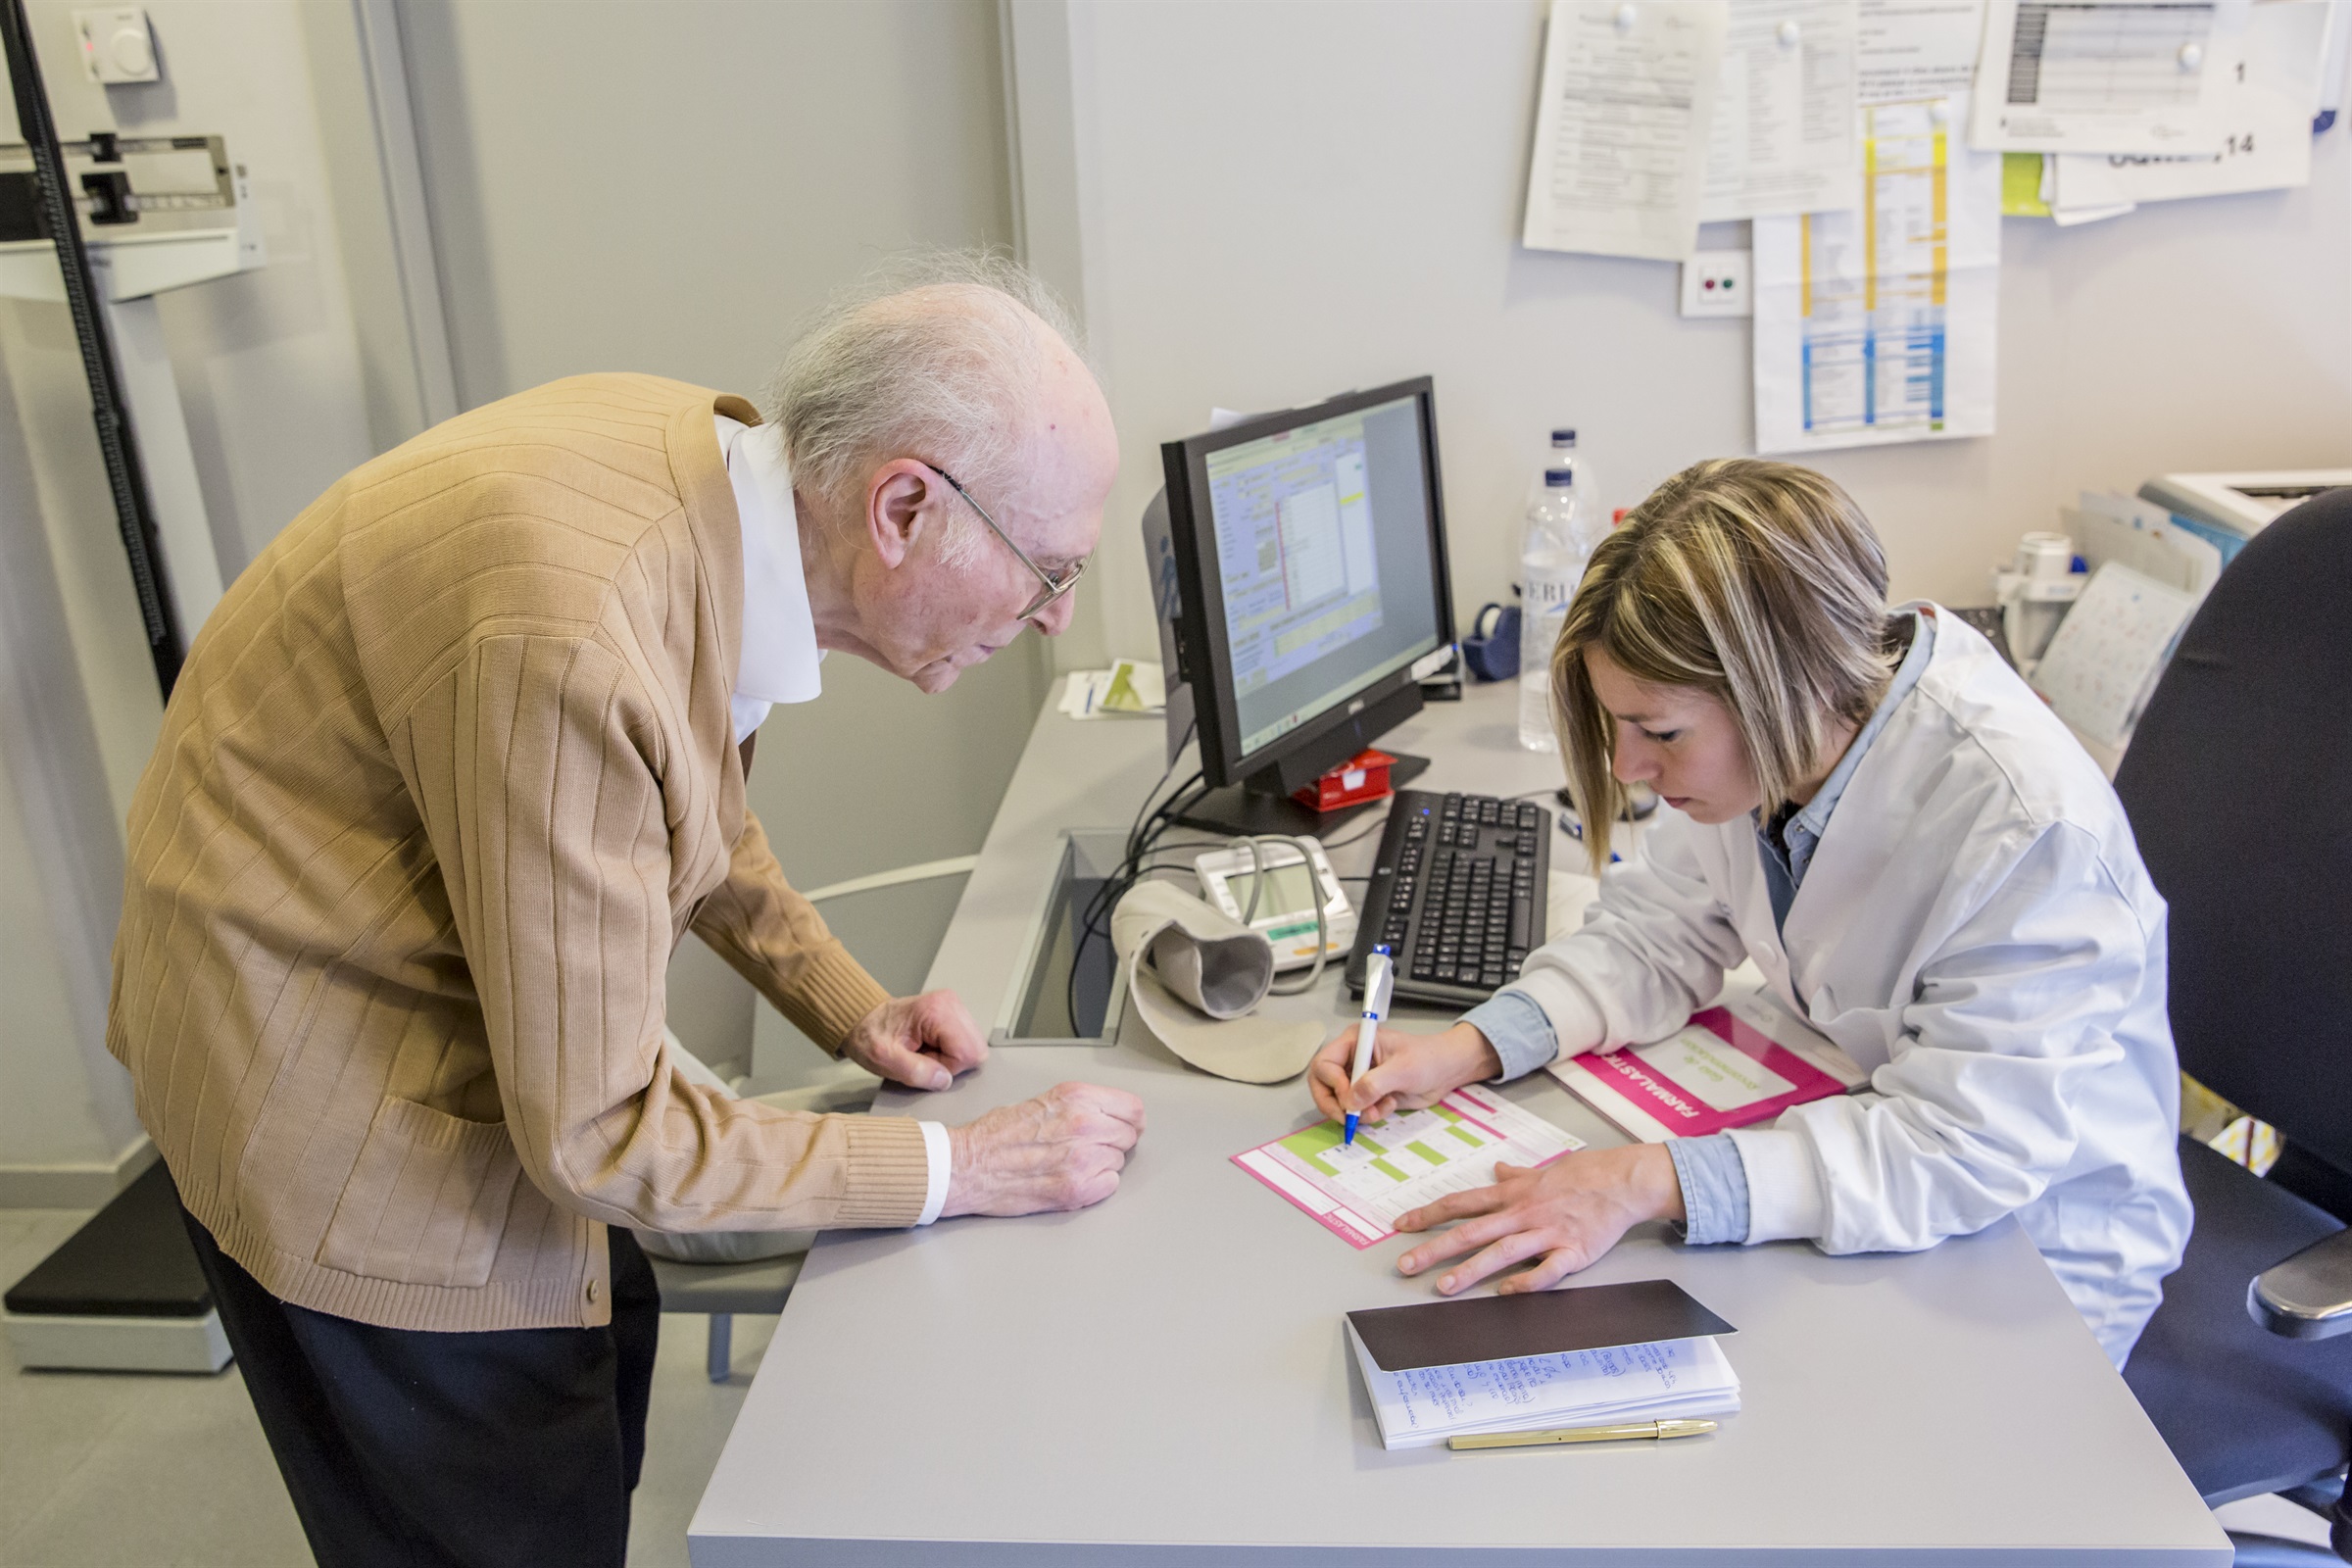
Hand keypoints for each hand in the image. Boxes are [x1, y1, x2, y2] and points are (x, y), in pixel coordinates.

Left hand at [838, 991, 987, 1090]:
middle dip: (951, 1062)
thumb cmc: (870, 1035)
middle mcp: (950, 1004)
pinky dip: (949, 1050)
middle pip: (976, 1049)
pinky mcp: (953, 1013)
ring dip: (950, 1057)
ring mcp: (954, 1007)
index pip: (968, 1053)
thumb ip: (916, 1072)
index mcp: (937, 1011)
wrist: (863, 1020)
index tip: (923, 1061)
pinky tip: (929, 1046)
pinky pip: (966, 1043)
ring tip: (924, 1051)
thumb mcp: (884, 1060)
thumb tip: (944, 1080)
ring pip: (974, 1047)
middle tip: (924, 1057)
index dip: (946, 1067)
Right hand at [943, 1082, 1146, 1216]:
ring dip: (1101, 1163)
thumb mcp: (1043, 1099)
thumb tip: (1111, 1115)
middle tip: (1087, 1146)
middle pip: (1128, 1136)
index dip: (1130, 1119)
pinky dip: (1095, 1185)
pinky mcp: (1076, 1189)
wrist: (967, 1166)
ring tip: (1069, 1162)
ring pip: (1118, 1161)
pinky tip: (1070, 1178)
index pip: (1133, 1108)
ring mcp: (1083, 1159)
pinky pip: (1109, 1185)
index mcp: (1076, 1098)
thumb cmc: (994, 1135)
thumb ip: (1081, 1105)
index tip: (1127, 1124)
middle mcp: (1084, 1125)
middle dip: (1112, 1141)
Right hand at [1307, 1022, 1500, 1125]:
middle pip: (1322, 1085)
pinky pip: (1354, 1111)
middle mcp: (1351, 1060)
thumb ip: (1374, 1083)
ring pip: (1338, 1102)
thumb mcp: (1402, 1069)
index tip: (1351, 1098)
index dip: (1334, 1084)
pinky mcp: (1367, 1095)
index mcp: (1355, 1042)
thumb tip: (1351, 1101)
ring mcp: (1358, 1078)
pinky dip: (1367, 1116)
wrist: (1446, 1071)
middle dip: (1336, 1105)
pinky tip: (1387, 1107)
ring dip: (1356, 1113)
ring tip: (1380, 1110)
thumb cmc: (1428, 1058)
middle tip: (1351, 1117)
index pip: (1324, 1064)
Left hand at [1395, 1143, 1686, 1295]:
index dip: (1429, 1214)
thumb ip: (1517, 1176)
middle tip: (1405, 1265)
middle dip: (1434, 1248)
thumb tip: (1498, 1170)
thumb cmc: (1586, 1174)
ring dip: (1470, 1270)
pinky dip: (1526, 1281)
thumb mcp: (1545, 1169)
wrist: (1625, 1180)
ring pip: (1501, 1252)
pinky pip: (1547, 1270)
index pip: (1461, 1203)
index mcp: (1513, 1195)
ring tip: (1443, 1287)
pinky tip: (1505, 1292)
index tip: (1402, 1225)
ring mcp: (1547, 1233)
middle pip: (1471, 1231)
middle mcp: (1523, 1213)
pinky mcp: (1573, 1251)